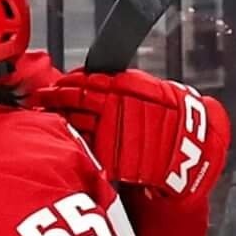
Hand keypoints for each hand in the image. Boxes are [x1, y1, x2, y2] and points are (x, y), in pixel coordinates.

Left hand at [35, 70, 227, 196]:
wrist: (191, 154)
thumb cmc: (176, 122)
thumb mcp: (157, 93)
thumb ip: (126, 86)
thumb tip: (97, 81)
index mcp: (129, 86)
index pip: (89, 78)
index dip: (70, 80)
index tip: (61, 82)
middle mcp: (117, 106)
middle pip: (76, 97)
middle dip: (56, 95)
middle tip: (44, 95)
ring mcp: (111, 132)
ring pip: (75, 119)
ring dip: (58, 116)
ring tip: (48, 113)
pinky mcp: (109, 156)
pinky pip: (83, 144)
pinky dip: (71, 139)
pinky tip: (64, 135)